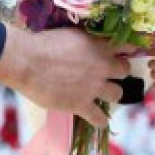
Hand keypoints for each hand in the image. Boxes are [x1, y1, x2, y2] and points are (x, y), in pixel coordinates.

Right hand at [0, 26, 129, 127]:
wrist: (28, 61)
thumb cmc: (43, 43)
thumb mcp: (70, 34)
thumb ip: (85, 41)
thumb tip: (90, 45)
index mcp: (98, 45)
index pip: (126, 46)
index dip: (127, 50)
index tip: (124, 53)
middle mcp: (101, 65)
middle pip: (125, 70)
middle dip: (119, 72)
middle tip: (109, 75)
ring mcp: (93, 86)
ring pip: (117, 93)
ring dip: (112, 94)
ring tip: (103, 95)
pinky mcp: (82, 104)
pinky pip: (100, 118)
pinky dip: (101, 120)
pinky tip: (99, 119)